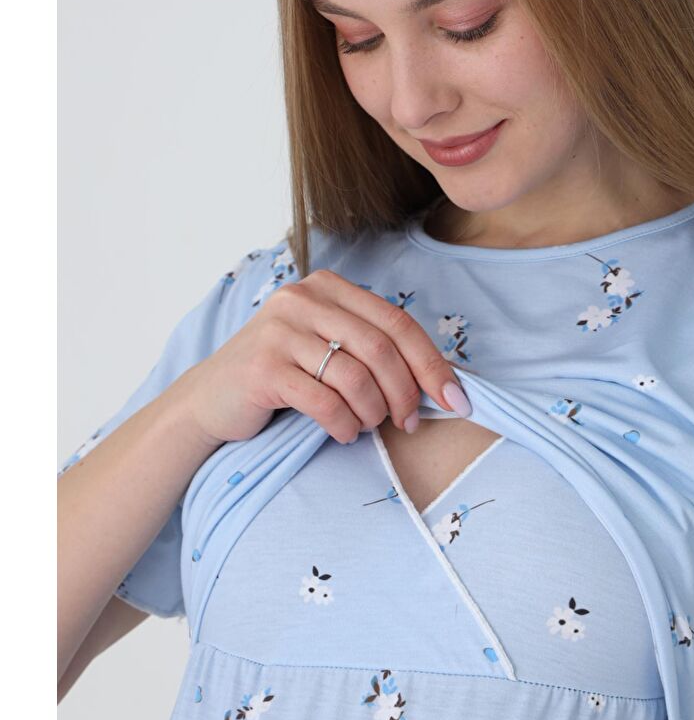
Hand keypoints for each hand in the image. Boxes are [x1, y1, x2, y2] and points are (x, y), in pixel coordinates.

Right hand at [183, 267, 469, 446]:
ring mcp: (279, 331)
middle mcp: (302, 299)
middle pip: (381, 347)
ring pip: (355, 375)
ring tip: (368, 426)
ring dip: (373, 411)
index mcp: (327, 287)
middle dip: (406, 392)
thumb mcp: (326, 347)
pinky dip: (344, 424)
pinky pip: (325, 401)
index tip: (456, 399)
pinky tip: (343, 432)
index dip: (431, 363)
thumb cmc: (282, 376)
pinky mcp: (262, 368)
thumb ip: (371, 349)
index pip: (396, 322)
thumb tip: (441, 382)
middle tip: (409, 422)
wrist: (211, 400)